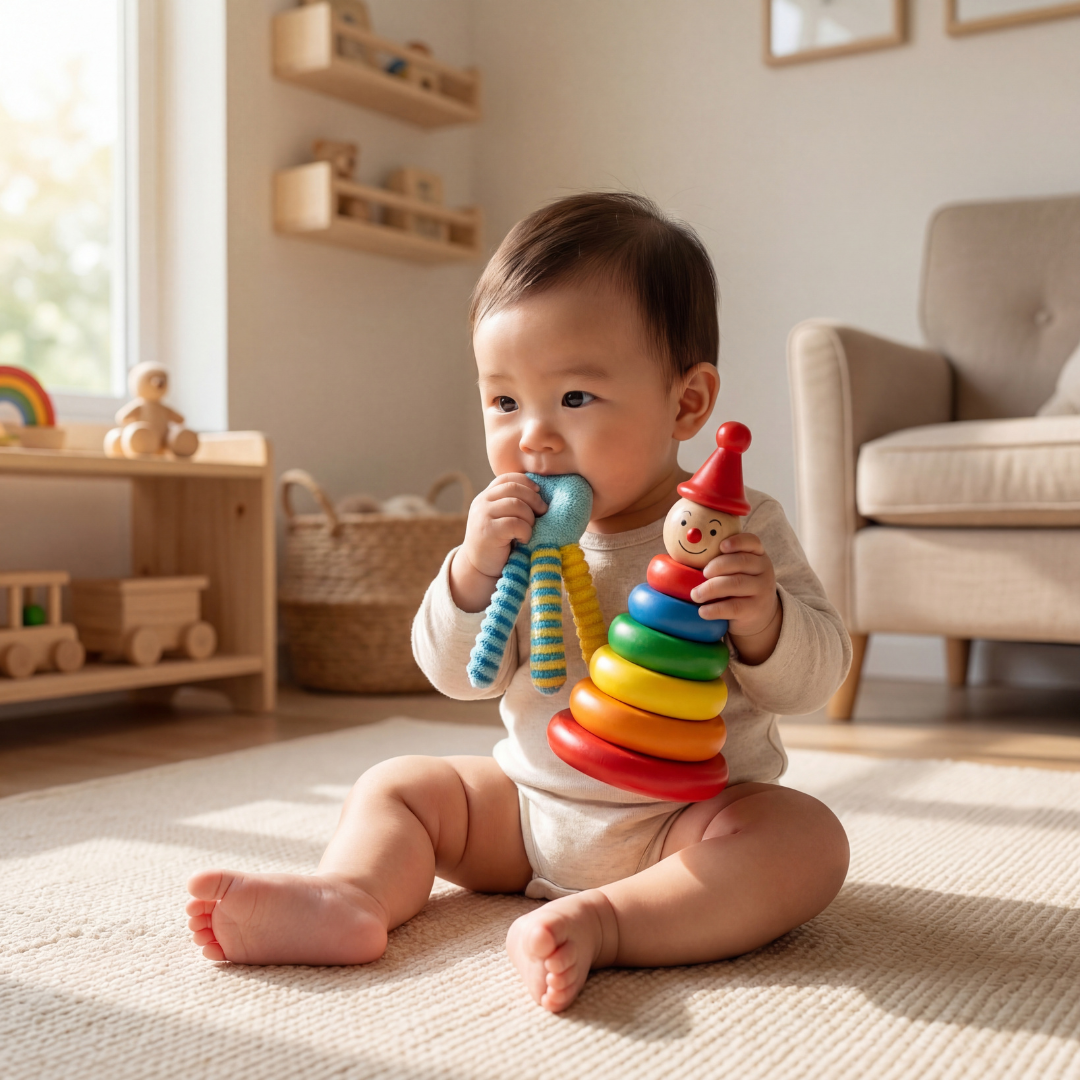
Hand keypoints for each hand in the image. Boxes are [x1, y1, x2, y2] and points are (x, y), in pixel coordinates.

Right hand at [449, 474, 546, 611]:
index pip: (507, 478)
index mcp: (486, 497)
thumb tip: (541, 494)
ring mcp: (483, 515)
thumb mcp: (501, 519)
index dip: (526, 482)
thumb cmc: (498, 544)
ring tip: (530, 530)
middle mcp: (481, 502)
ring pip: (517, 505)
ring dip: (530, 518)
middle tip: (543, 513)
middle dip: (534, 499)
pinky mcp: (488, 531)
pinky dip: (526, 531)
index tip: (538, 492)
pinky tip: (524, 540)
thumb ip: (511, 505)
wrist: (479, 569)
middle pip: (514, 488)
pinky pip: (516, 523)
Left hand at [690, 532, 781, 665]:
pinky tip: (703, 611)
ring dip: (711, 588)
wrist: (758, 615)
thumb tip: (680, 557)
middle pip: (741, 562)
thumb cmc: (738, 586)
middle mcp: (764, 570)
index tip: (721, 545)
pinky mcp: (755, 610)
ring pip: (736, 584)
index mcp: (757, 555)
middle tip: (702, 573)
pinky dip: (715, 609)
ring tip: (695, 595)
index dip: (737, 541)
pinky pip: (734, 607)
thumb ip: (719, 560)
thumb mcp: (737, 570)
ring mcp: (762, 590)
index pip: (752, 542)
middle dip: (717, 566)